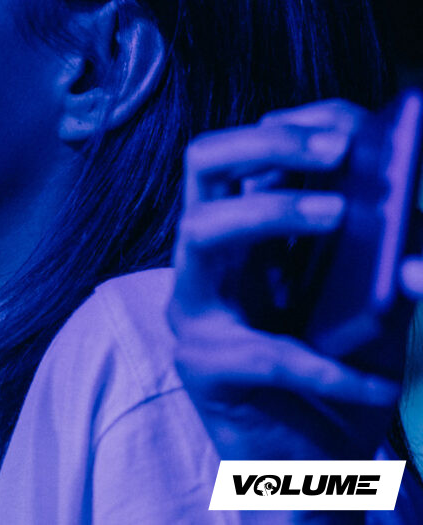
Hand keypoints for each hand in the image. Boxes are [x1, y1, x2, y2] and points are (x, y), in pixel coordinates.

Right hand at [169, 99, 405, 460]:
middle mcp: (206, 259)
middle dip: (266, 145)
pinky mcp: (202, 364)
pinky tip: (374, 383)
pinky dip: (333, 366)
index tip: (353, 128)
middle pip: (201, 164)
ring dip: (273, 212)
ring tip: (340, 215)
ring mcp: (195, 308)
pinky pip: (270, 351)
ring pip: (203, 232)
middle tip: (337, 150)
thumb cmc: (338, 375)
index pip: (241, 152)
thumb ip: (389, 257)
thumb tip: (411, 210)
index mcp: (241, 232)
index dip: (289, 129)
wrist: (310, 468)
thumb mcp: (377, 306)